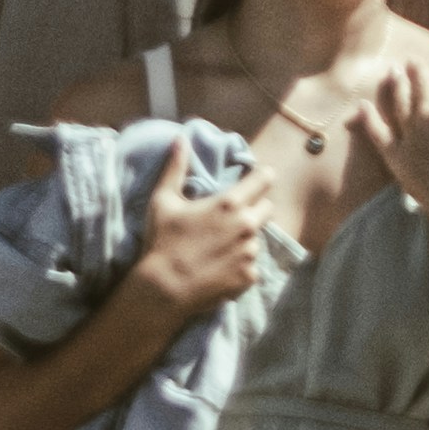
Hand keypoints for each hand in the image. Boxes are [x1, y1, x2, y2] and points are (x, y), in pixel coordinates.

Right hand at [126, 141, 269, 330]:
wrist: (162, 291)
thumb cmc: (162, 242)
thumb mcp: (163, 201)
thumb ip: (175, 168)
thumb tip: (180, 138)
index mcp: (231, 203)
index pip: (265, 178)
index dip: (259, 178)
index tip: (251, 183)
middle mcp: (247, 225)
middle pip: (267, 208)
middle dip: (254, 210)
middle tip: (231, 219)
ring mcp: (250, 253)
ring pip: (257, 239)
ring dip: (245, 240)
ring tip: (219, 249)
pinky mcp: (248, 277)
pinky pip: (252, 267)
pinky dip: (240, 267)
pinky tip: (220, 270)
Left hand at [355, 41, 428, 239]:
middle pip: (420, 85)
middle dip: (416, 71)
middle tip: (411, 60)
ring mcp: (410, 135)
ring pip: (399, 102)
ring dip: (395, 85)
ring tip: (391, 72)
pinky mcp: (396, 156)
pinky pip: (377, 132)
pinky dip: (368, 118)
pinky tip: (362, 106)